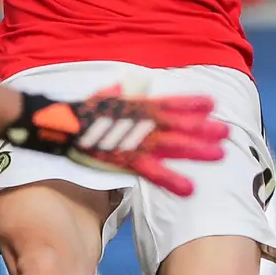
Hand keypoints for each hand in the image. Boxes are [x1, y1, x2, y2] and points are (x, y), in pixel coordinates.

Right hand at [5, 86, 228, 196]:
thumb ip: (114, 94)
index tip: (211, 103)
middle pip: (176, 124)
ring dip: (196, 149)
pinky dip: (171, 179)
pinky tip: (190, 188)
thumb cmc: (69, 112)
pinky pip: (151, 170)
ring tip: (220, 155)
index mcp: (131, 106)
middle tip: (226, 133)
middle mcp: (136, 121)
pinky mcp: (122, 158)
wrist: (48, 122)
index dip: (189, 103)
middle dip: (202, 129)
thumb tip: (122, 86)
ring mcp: (131, 139)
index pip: (166, 103)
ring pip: (171, 145)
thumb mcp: (96, 98)